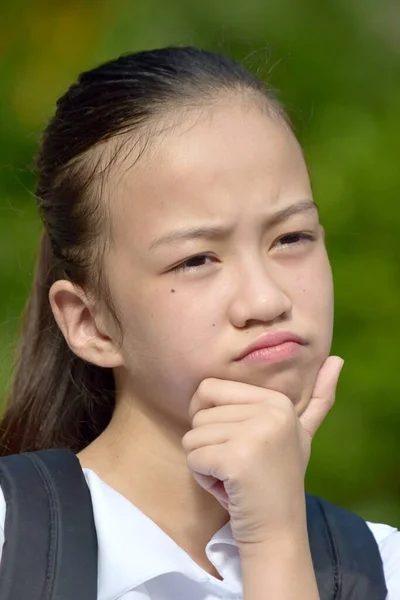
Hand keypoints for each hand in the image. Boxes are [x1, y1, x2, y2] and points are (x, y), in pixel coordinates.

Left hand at [182, 356, 343, 545]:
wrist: (279, 531)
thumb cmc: (278, 480)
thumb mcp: (300, 434)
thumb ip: (318, 399)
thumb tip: (337, 358)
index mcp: (276, 400)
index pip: (209, 389)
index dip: (213, 421)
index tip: (241, 445)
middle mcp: (270, 410)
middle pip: (199, 412)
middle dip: (209, 444)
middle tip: (238, 465)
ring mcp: (255, 433)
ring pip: (193, 436)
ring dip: (205, 462)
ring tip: (235, 477)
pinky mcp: (237, 458)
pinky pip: (194, 457)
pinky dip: (203, 478)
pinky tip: (229, 489)